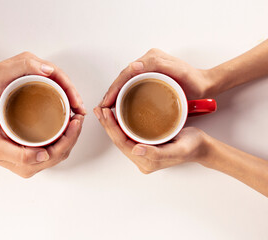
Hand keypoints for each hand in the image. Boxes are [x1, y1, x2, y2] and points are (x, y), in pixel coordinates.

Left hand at [0, 51, 85, 114]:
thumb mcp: (4, 72)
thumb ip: (25, 66)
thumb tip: (50, 70)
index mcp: (34, 64)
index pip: (60, 76)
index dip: (71, 90)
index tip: (77, 104)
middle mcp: (36, 71)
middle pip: (62, 83)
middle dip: (74, 97)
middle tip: (80, 112)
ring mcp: (34, 81)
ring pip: (57, 91)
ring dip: (68, 102)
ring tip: (74, 116)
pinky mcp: (30, 90)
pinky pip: (49, 96)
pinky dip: (58, 105)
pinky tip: (60, 116)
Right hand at [0, 115, 83, 177]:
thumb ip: (20, 155)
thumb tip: (44, 156)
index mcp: (27, 165)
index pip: (57, 153)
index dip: (70, 138)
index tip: (75, 122)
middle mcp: (34, 164)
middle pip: (63, 151)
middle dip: (74, 134)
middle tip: (79, 117)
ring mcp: (34, 157)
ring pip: (60, 148)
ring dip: (70, 134)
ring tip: (75, 118)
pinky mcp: (34, 149)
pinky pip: (54, 143)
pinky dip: (63, 133)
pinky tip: (65, 122)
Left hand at [93, 107, 209, 172]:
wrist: (202, 146)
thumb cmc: (192, 146)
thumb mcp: (178, 149)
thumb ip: (157, 154)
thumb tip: (136, 150)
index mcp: (146, 161)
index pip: (122, 143)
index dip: (111, 128)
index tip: (105, 113)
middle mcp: (142, 158)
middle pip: (118, 140)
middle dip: (107, 124)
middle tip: (99, 109)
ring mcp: (143, 152)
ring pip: (122, 136)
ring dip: (112, 123)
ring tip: (103, 110)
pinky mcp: (146, 144)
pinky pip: (128, 133)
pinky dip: (120, 123)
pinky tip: (116, 114)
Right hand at [100, 48, 213, 107]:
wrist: (203, 84)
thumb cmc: (193, 80)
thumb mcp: (178, 71)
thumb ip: (157, 65)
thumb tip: (134, 66)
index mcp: (151, 59)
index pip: (126, 73)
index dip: (114, 88)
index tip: (107, 101)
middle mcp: (147, 61)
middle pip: (123, 77)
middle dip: (111, 92)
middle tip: (103, 107)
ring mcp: (147, 69)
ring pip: (125, 81)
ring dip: (115, 93)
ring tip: (107, 107)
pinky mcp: (149, 76)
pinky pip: (131, 84)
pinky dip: (123, 94)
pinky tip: (119, 103)